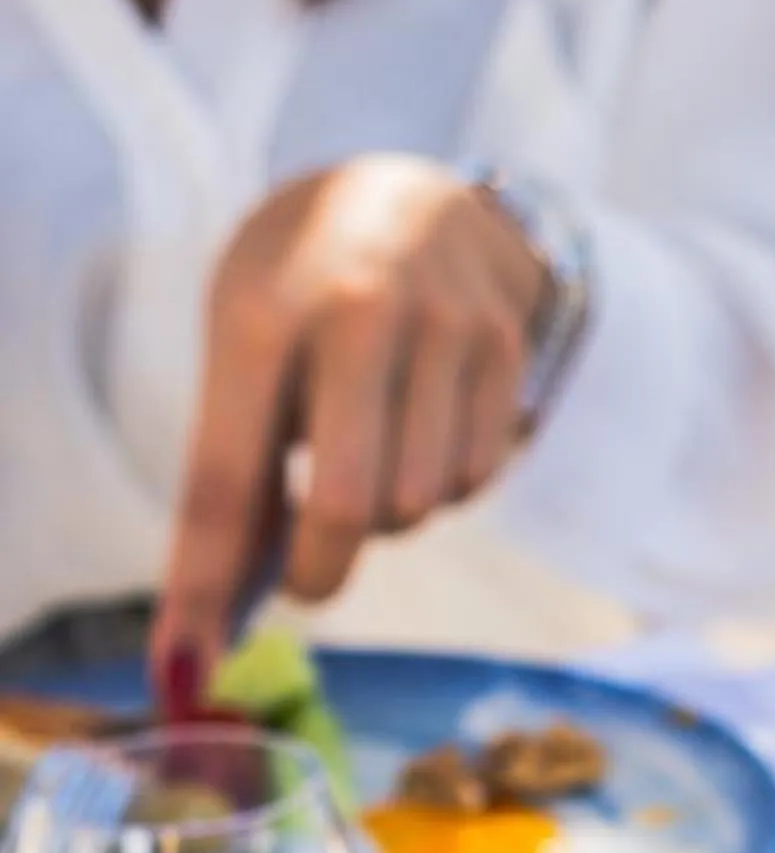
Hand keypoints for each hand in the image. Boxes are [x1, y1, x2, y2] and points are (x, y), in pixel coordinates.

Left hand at [151, 156, 551, 688]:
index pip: (227, 476)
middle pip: (347, 507)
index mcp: (265, 308)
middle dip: (322, 569)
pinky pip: (475, 479)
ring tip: (374, 453)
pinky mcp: (507, 349)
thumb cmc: (306, 284)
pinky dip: (442, 484)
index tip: (189, 661)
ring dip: (389, 514)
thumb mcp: (247, 334)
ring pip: (419, 503)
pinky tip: (425, 428)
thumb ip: (240, 455)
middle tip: (308, 577)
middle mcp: (360, 309)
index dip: (205, 581)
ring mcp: (446, 326)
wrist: (419, 191)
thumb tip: (230, 602)